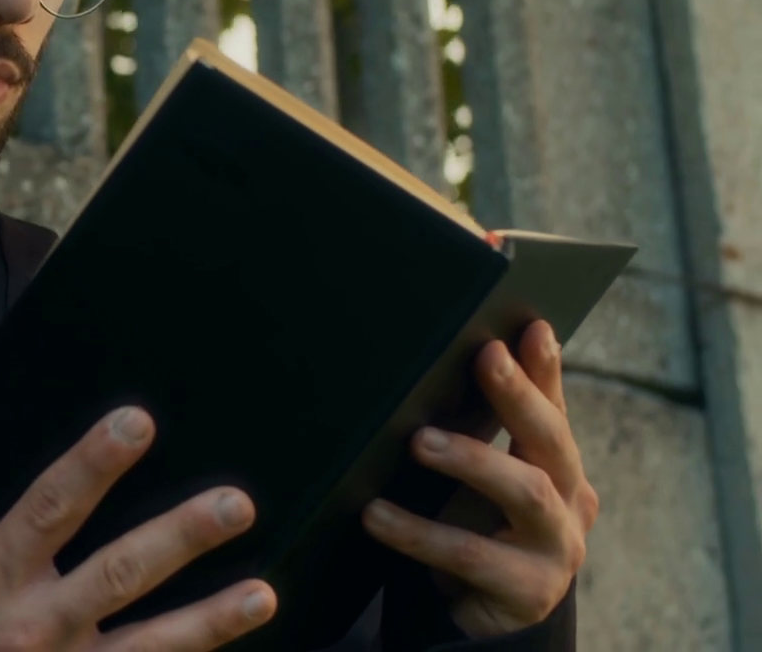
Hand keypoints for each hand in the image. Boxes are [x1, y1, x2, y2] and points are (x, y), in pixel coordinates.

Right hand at [0, 407, 275, 650]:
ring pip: (151, 643)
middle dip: (180, 537)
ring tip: (262, 591)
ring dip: (211, 617)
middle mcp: (31, 626)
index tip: (137, 421)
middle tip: (235, 504)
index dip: (94, 462)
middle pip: (119, 574)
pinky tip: (239, 633)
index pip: (49, 507)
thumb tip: (33, 451)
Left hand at [361, 320, 599, 636]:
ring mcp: (557, 549)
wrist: (476, 621)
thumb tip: (449, 357)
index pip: (553, 407)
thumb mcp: (475, 477)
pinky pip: (471, 555)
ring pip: (527, 492)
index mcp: (559, 467)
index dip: (545, 369)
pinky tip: (377, 514)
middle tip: (485, 357)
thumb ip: (475, 427)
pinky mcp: (528, 592)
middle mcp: (571, 502)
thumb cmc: (473, 533)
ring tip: (419, 441)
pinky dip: (419, 533)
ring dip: (473, 459)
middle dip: (519, 395)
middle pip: (551, 440)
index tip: (529, 327)